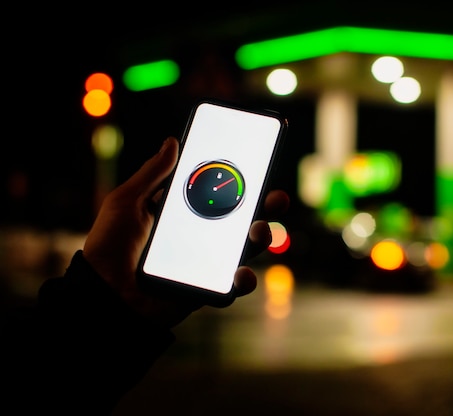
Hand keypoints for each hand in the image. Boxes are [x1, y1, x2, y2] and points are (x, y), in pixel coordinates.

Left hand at [82, 137, 288, 327]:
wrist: (103, 295)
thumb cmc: (109, 247)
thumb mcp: (126, 201)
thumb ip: (153, 174)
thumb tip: (173, 142)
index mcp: (183, 212)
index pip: (218, 192)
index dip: (241, 179)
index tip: (258, 164)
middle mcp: (200, 235)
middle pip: (241, 218)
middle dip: (265, 206)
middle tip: (276, 197)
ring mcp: (206, 262)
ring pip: (245, 248)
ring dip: (262, 237)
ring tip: (260, 231)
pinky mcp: (206, 289)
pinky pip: (233, 285)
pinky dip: (244, 280)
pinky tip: (242, 273)